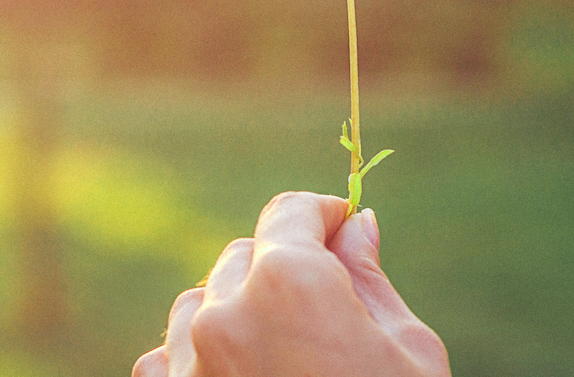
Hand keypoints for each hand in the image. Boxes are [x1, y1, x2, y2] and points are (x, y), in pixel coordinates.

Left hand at [133, 191, 449, 376]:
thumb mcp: (406, 351)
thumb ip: (369, 278)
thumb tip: (358, 225)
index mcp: (288, 282)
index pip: (290, 212)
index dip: (321, 216)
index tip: (341, 231)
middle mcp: (223, 313)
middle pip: (245, 255)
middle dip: (283, 267)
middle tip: (326, 308)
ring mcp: (184, 365)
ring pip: (200, 303)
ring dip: (235, 311)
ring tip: (283, 354)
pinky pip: (167, 358)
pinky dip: (197, 358)